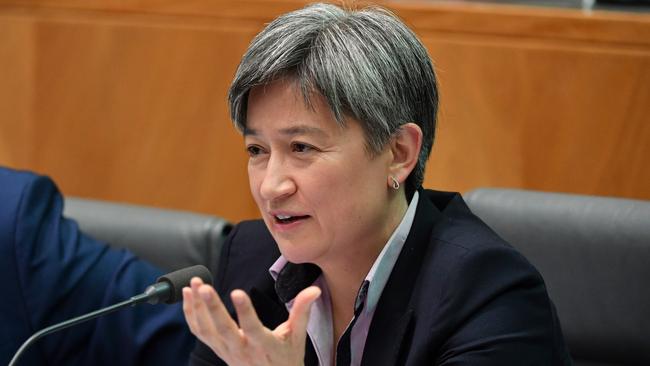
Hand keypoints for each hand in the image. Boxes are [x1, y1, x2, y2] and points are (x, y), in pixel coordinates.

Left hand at [182, 277, 320, 365]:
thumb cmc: (286, 358)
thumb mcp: (298, 336)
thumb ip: (303, 311)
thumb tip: (314, 289)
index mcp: (264, 346)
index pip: (253, 328)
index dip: (245, 311)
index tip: (237, 292)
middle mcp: (242, 350)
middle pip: (223, 330)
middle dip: (212, 308)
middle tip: (204, 287)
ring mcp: (227, 351)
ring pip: (207, 331)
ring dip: (197, 307)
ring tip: (194, 284)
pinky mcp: (217, 349)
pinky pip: (200, 333)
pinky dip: (191, 315)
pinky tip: (188, 296)